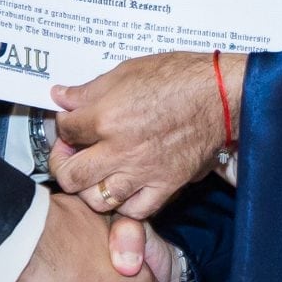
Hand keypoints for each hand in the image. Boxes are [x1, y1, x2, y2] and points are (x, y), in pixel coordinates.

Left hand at [49, 51, 244, 218]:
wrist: (220, 95)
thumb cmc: (177, 78)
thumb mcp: (126, 72)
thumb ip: (88, 90)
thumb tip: (60, 96)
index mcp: (106, 117)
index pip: (65, 130)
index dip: (62, 125)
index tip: (69, 123)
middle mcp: (119, 150)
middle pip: (70, 174)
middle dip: (63, 163)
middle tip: (70, 154)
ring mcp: (142, 172)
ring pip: (96, 199)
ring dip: (89, 188)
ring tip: (94, 174)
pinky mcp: (165, 185)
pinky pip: (135, 210)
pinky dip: (124, 204)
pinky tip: (124, 187)